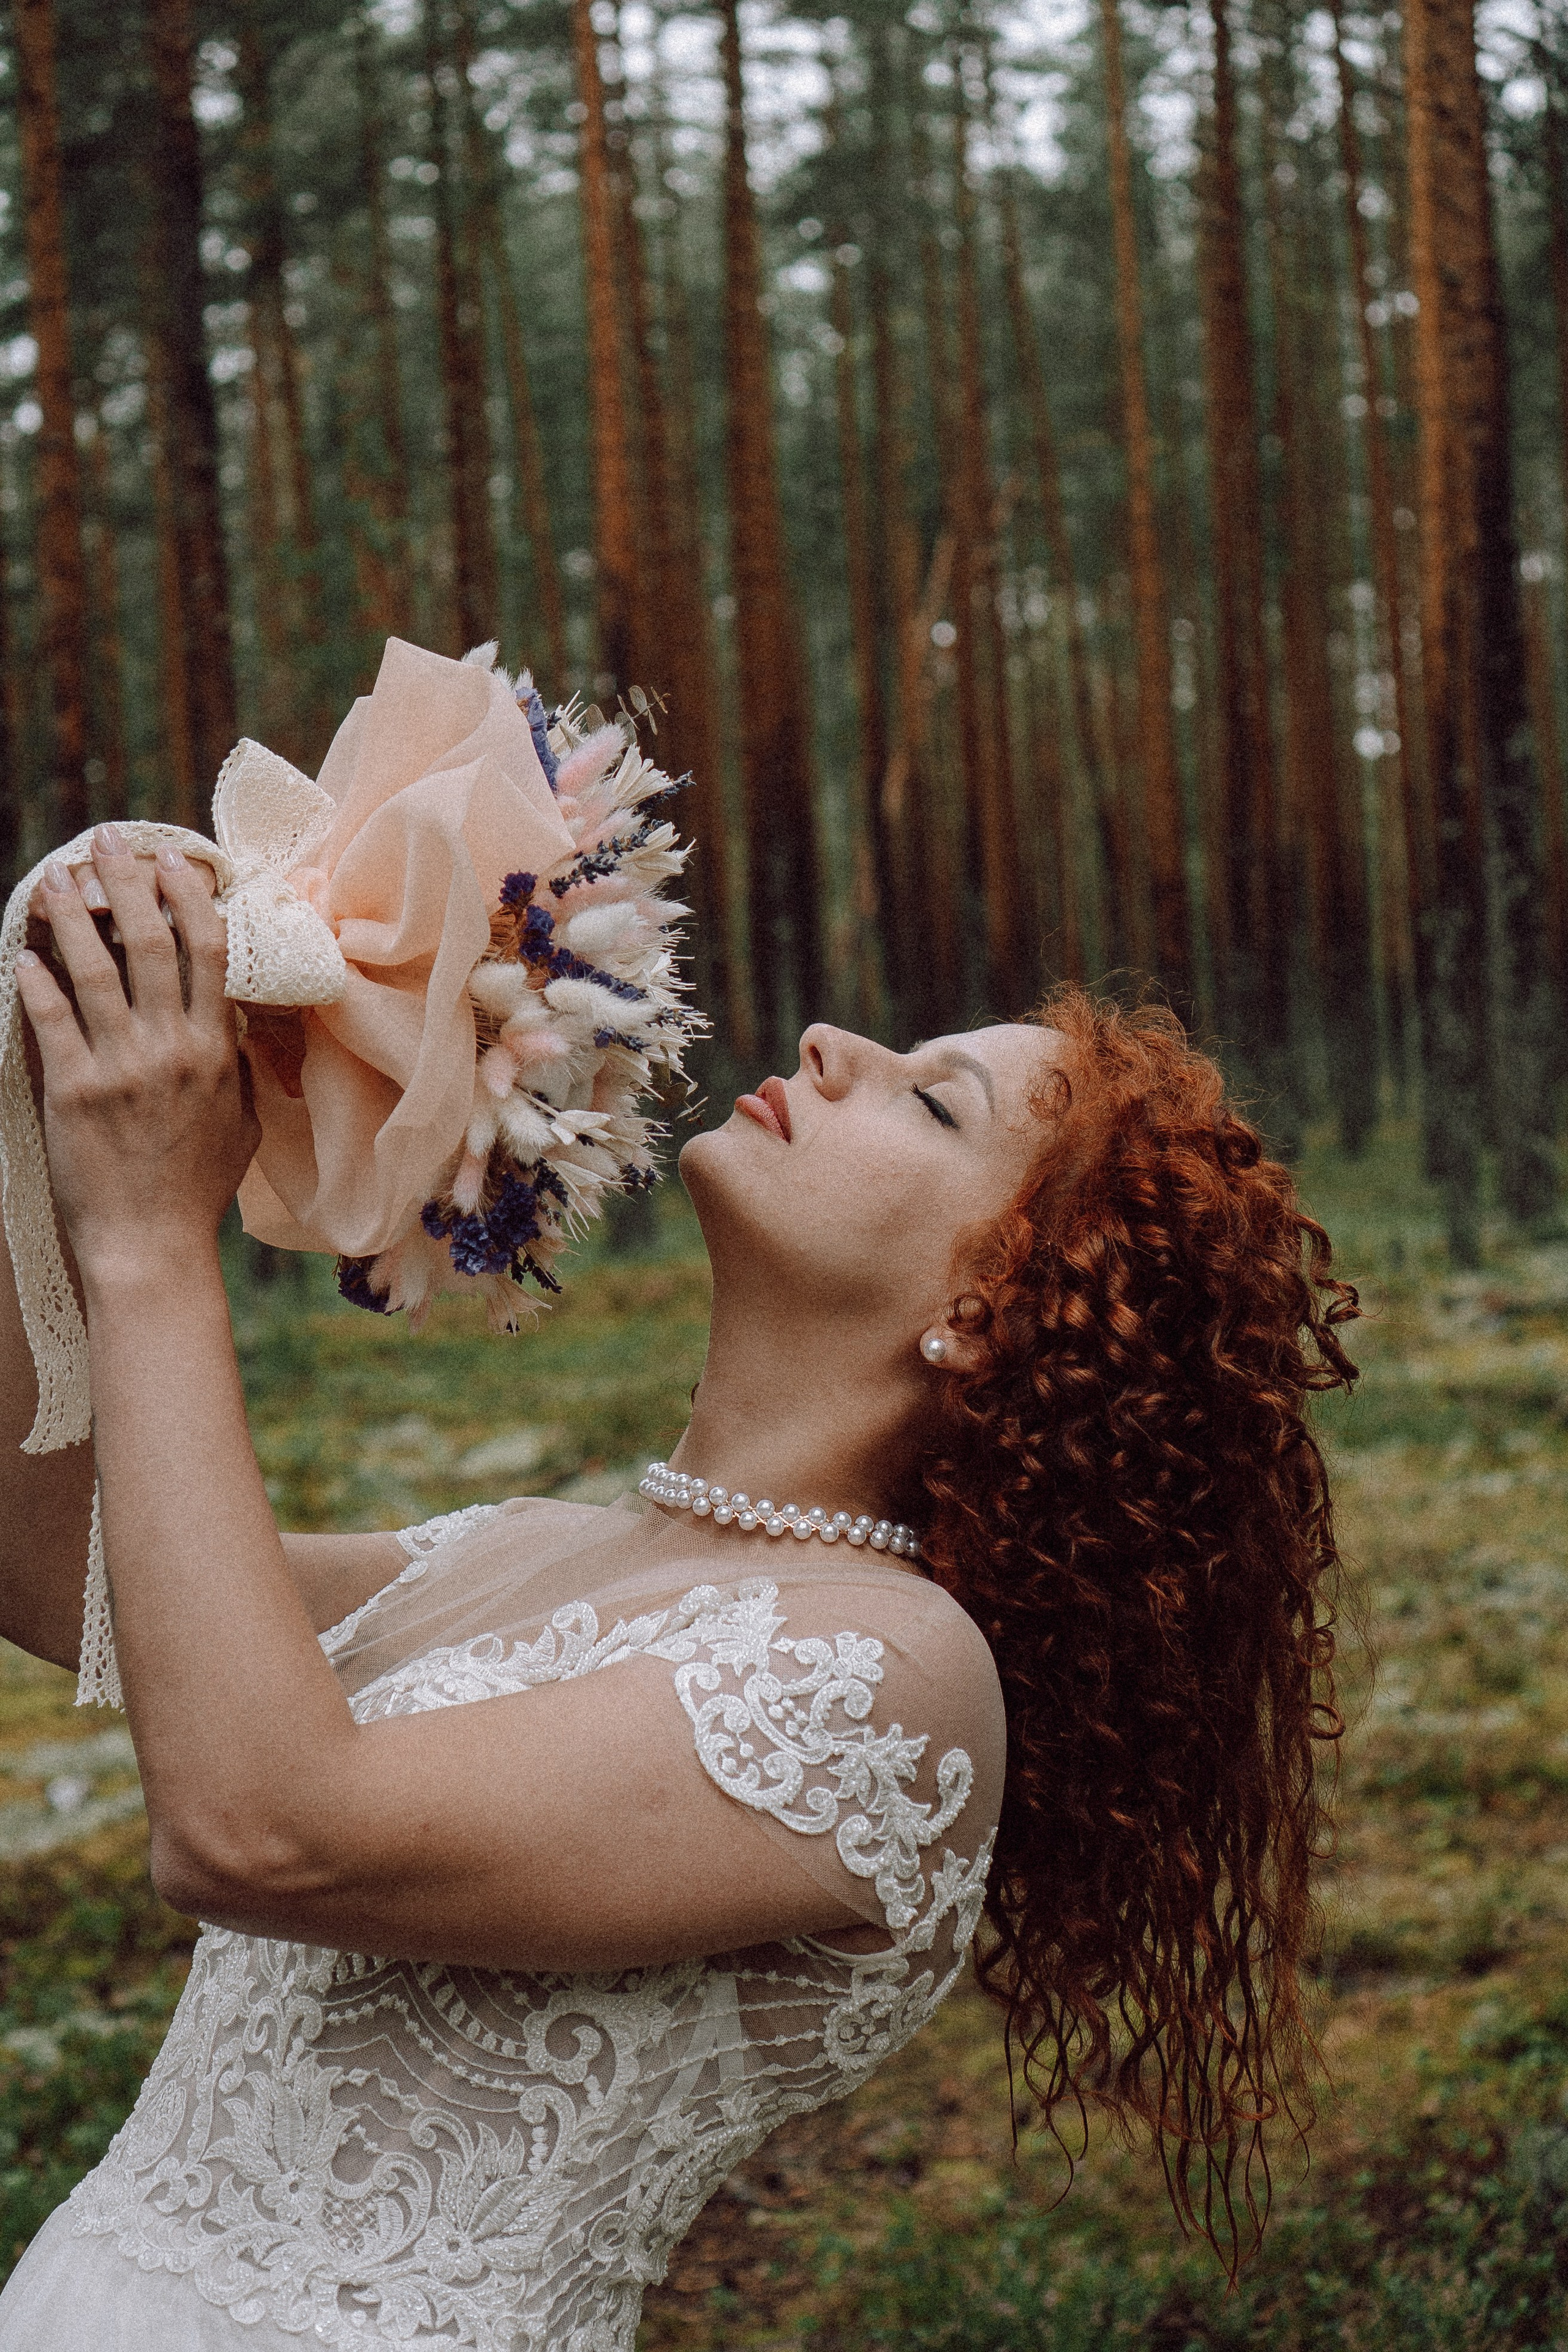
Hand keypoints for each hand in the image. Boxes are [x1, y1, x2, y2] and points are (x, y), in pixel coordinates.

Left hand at [14, 825, 258, 1283]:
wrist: (152, 1245)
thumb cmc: (196, 1189)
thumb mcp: (241, 1124)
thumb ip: (236, 1067)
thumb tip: (232, 1024)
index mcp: (214, 1051)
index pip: (208, 953)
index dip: (189, 898)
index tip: (174, 861)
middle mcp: (173, 1049)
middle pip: (152, 943)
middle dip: (129, 884)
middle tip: (108, 843)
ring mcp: (123, 1068)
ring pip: (96, 971)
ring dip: (73, 918)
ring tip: (55, 880)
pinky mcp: (74, 1092)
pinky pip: (52, 1021)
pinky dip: (37, 982)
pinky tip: (24, 955)